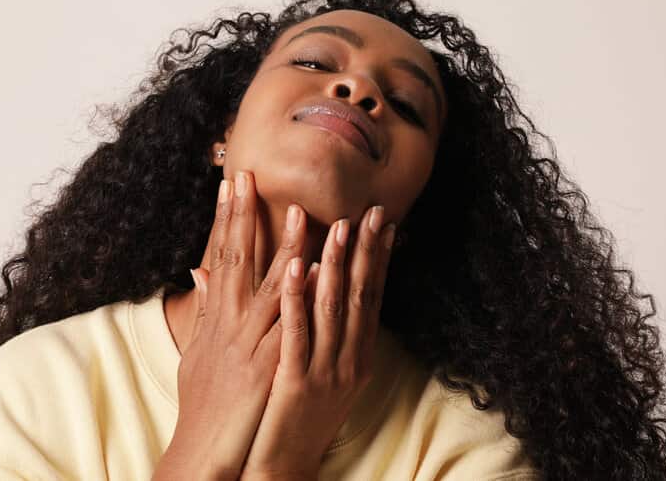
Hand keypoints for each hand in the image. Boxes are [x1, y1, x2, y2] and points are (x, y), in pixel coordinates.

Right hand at [161, 171, 306, 480]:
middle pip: (236, 258)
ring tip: (298, 211)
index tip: (231, 183)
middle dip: (243, 215)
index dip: (225, 218)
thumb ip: (202, 308)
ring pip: (267, 284)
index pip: (220, 255)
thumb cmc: (203, 402)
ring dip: (283, 246)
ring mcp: (246, 342)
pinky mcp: (266, 364)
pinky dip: (296, 295)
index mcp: (216, 316)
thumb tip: (198, 272)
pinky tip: (309, 268)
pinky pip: (286, 323)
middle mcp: (228, 322)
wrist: (203, 448)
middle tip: (249, 175)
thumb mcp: (197, 351)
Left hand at [239, 204, 396, 479]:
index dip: (377, 258)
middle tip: (369, 211)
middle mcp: (350, 361)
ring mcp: (327, 372)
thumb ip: (322, 330)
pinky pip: (298, 332)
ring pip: (332, 308)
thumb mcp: (320, 370)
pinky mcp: (298, 383)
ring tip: (335, 226)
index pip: (371, 297)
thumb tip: (324, 290)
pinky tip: (298, 267)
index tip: (382, 223)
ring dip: (335, 264)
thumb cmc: (297, 415)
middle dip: (364, 251)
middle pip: (359, 296)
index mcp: (358, 356)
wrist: (284, 465)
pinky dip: (298, 297)